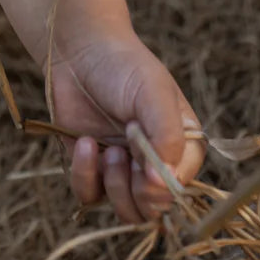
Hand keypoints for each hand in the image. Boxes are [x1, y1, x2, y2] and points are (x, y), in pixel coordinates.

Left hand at [48, 33, 204, 223]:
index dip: (160, 186)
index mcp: (181, 146)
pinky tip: (84, 142)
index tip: (142, 162)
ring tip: (107, 149)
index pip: (179, 188)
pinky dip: (85, 176)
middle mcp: (154, 163)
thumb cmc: (123, 65)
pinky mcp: (91, 168)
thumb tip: (164, 184)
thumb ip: (167, 136)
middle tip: (121, 154)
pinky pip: (90, 196)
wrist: (77, 48)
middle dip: (136, 192)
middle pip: (153, 209)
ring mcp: (122, 168)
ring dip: (114, 186)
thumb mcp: (153, 92)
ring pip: (125, 211)